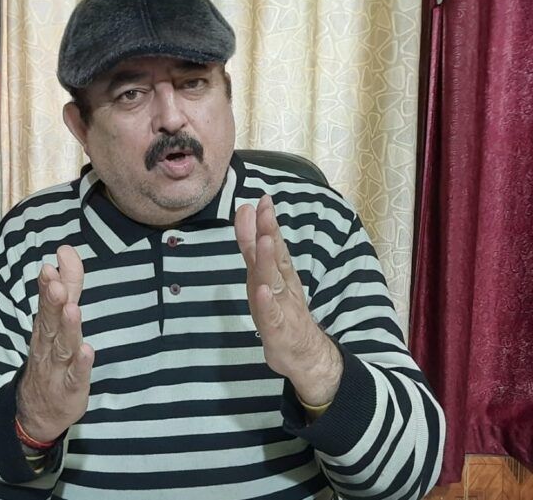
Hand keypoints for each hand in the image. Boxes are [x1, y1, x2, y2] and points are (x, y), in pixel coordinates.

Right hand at [16, 245, 94, 442]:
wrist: (38, 413)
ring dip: (67, 328)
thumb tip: (66, 250)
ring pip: (62, 346)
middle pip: (50, 321)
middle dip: (52, 301)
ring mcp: (58, 367)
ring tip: (73, 309)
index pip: (47, 302)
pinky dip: (82, 364)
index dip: (50, 283)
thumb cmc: (51, 357)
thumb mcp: (58, 319)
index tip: (53, 261)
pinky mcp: (70, 388)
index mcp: (46, 327)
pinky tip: (88, 350)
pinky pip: (76, 376)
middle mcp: (49, 344)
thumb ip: (67, 285)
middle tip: (54, 281)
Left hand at [234, 195, 341, 405]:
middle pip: (275, 257)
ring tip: (265, 240)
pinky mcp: (278, 331)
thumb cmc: (282, 313)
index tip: (261, 198)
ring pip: (274, 282)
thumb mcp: (266, 280)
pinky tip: (262, 291)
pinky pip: (272, 316)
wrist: (304, 355)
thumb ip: (256, 252)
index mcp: (279, 274)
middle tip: (264, 208)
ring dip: (269, 261)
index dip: (266, 222)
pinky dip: (267, 303)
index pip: (272, 244)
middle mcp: (282, 286)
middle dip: (269, 231)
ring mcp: (281, 307)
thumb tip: (248, 219)